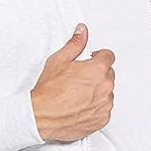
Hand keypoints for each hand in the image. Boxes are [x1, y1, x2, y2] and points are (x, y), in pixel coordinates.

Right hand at [30, 24, 114, 140]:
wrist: (42, 116)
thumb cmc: (49, 92)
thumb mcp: (59, 60)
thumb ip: (75, 44)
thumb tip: (82, 32)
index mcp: (97, 69)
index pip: (109, 56)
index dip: (98, 57)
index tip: (91, 60)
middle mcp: (105, 87)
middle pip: (109, 74)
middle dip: (98, 74)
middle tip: (80, 79)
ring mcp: (105, 104)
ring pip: (107, 92)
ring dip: (98, 91)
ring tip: (79, 94)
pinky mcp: (102, 119)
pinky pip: (104, 109)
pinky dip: (96, 107)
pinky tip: (81, 106)